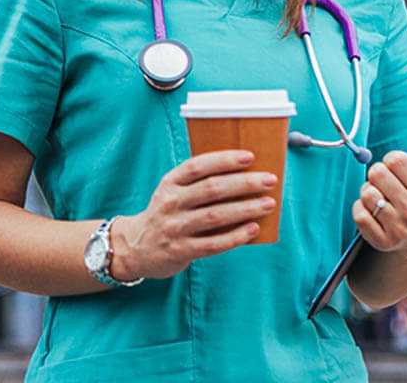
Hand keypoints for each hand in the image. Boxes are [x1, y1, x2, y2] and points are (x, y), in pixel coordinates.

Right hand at [111, 150, 278, 280]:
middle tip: (269, 180)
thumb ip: (198, 184)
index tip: (249, 156)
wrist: (136, 247)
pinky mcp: (181, 251)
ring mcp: (175, 228)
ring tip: (268, 203)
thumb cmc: (165, 214)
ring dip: (246, 208)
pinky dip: (236, 236)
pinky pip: (214, 244)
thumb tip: (243, 175)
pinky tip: (253, 229)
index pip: (198, 166)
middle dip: (245, 183)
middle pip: (212, 189)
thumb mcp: (171, 192)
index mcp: (169, 183)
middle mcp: (170, 203)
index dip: (224, 160)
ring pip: (216, 215)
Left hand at [353, 130, 406, 252]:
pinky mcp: (382, 240)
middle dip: (378, 175)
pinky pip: (358, 213)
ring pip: (366, 193)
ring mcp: (399, 228)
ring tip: (381, 198)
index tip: (398, 170)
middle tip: (387, 184)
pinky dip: (361, 209)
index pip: (396, 160)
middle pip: (377, 173)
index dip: (392, 160)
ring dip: (369, 192)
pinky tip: (374, 212)